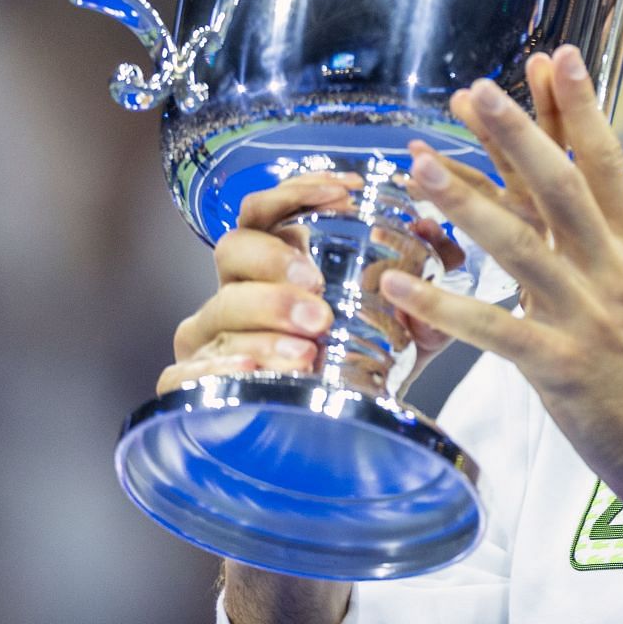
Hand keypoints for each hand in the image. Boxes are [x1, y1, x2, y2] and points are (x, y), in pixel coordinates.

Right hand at [157, 171, 464, 394]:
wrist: (350, 432)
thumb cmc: (373, 359)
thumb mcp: (413, 319)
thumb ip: (430, 279)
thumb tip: (437, 236)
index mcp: (277, 261)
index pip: (267, 208)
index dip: (297, 191)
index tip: (346, 190)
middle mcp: (238, 289)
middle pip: (233, 249)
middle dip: (276, 263)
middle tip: (318, 289)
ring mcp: (214, 336)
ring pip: (216, 309)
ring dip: (263, 317)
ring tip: (308, 343)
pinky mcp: (198, 388)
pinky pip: (185, 373)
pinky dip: (216, 368)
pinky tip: (254, 371)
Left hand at [381, 45, 622, 509]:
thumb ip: (592, 246)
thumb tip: (545, 199)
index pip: (605, 163)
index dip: (580, 108)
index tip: (554, 58)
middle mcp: (610, 272)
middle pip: (561, 187)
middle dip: (517, 134)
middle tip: (474, 90)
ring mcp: (585, 317)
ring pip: (522, 246)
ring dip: (467, 201)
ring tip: (418, 165)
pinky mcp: (559, 366)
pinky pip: (495, 328)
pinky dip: (445, 305)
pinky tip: (400, 283)